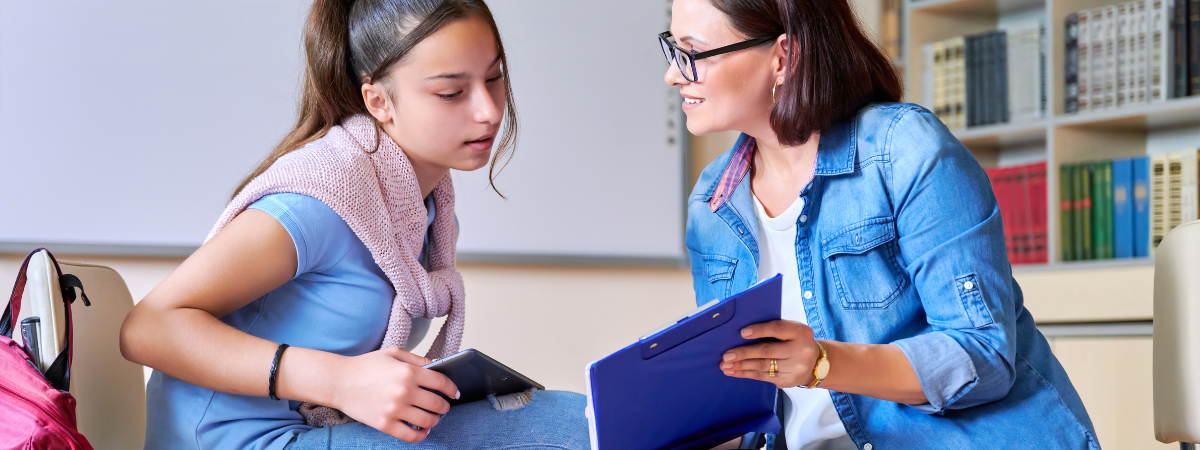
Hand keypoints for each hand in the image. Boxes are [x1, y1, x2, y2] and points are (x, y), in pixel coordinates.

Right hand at [329, 348, 458, 441]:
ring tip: (433, 418)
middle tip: (444, 407)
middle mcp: (404, 391)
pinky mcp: (384, 424)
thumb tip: (437, 366)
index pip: (441, 382)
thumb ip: (417, 360)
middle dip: (445, 407)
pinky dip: (422, 435)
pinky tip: (423, 431)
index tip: (454, 393)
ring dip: (435, 420)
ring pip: (427, 421)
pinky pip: (411, 435)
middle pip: (437, 404)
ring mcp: (394, 410)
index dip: (452, 389)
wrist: (338, 381)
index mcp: (408, 372)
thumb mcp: (393, 354)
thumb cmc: (365, 366)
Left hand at [720, 320, 820, 388]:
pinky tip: (734, 372)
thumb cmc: (797, 342)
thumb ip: (774, 329)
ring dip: (741, 366)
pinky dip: (746, 374)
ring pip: (763, 366)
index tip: (742, 333)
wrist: (816, 364)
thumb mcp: (792, 330)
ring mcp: (795, 368)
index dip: (759, 330)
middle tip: (726, 355)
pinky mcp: (787, 381)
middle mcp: (800, 351)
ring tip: (725, 365)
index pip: (778, 329)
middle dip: (744, 354)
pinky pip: (763, 377)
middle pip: (767, 351)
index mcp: (800, 333)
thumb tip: (743, 333)